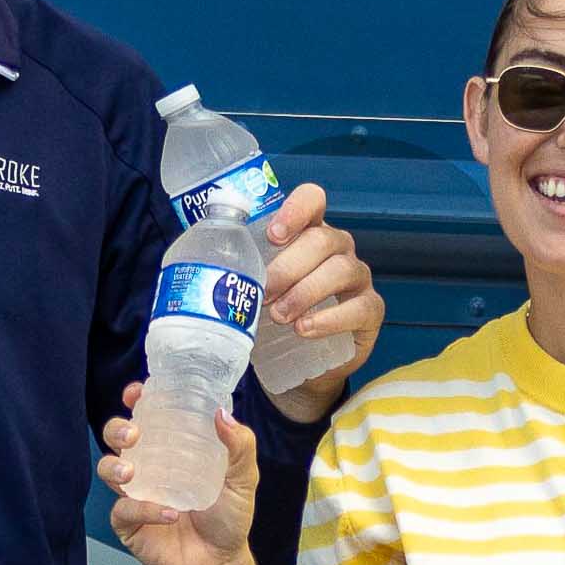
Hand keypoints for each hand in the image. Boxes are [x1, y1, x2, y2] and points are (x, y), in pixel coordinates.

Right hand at [101, 393, 280, 564]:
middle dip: (117, 429)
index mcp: (172, 447)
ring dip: (115, 466)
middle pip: (116, 436)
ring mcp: (136, 493)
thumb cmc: (228, 517)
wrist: (220, 562)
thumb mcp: (242, 479)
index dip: (137, 400)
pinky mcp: (130, 522)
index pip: (148, 415)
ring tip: (132, 472)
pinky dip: (144, 509)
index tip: (138, 392)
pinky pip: (124, 509)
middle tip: (133, 434)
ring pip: (107, 468)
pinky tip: (170, 514)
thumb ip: (239, 446)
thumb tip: (222, 412)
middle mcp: (149, 465)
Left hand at [252, 180, 379, 419]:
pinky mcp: (370, 310)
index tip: (271, 235)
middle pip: (321, 240)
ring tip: (278, 316)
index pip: (312, 200)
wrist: (302, 364)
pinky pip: (358, 307)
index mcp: (309, 232)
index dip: (295, 210)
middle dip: (287, 266)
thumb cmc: (274, 316)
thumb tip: (194, 265)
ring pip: (339, 269)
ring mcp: (358, 277)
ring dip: (304, 292)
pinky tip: (304, 329)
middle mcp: (338, 248)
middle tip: (262, 292)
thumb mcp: (255, 288)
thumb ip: (236, 270)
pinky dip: (328, 318)